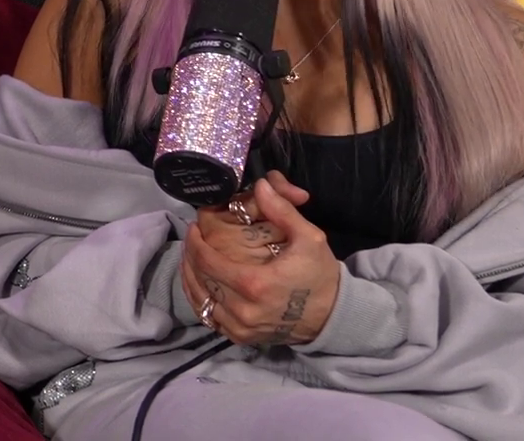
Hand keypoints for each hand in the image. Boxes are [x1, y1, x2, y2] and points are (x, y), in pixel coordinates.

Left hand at [181, 172, 339, 346]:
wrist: (332, 317)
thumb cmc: (320, 275)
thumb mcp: (309, 239)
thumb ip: (282, 211)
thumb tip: (260, 185)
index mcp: (255, 284)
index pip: (207, 261)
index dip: (195, 242)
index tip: (194, 227)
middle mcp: (242, 310)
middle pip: (199, 279)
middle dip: (190, 255)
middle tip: (192, 237)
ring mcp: (240, 328)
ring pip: (199, 300)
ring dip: (190, 276)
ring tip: (191, 257)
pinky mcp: (240, 338)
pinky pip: (208, 318)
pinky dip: (199, 299)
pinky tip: (199, 282)